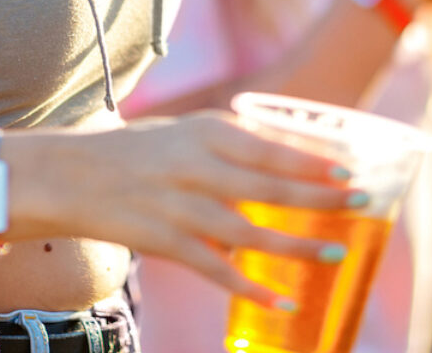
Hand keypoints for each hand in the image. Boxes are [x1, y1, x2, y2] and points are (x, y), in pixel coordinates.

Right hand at [10, 113, 361, 307]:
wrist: (72, 175)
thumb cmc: (137, 151)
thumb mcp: (184, 132)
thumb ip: (230, 146)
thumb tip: (288, 158)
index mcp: (201, 131)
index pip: (266, 144)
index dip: (310, 159)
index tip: (349, 167)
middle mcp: (193, 165)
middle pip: (266, 184)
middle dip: (317, 194)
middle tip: (359, 199)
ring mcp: (179, 206)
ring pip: (248, 230)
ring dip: (295, 243)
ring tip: (337, 252)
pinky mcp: (165, 242)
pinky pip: (216, 269)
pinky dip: (251, 286)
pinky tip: (284, 300)